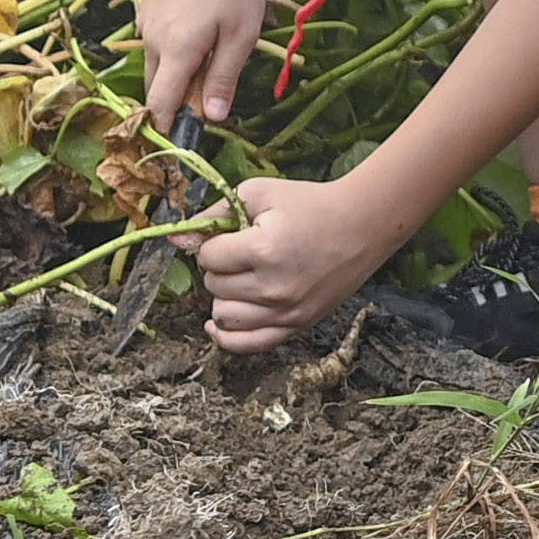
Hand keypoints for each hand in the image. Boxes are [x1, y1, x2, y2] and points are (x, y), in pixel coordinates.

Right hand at [138, 0, 269, 132]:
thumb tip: (213, 118)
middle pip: (156, 88)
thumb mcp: (241, 33)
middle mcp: (151, 41)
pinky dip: (174, 49)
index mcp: (176, 51)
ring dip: (179, 71)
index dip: (169, 128)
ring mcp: (145, 23)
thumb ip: (224, 77)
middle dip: (178, 100)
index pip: (159, 105)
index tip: (186, 139)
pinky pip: (157, 42)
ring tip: (214, 49)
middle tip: (213, 92)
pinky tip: (201, 27)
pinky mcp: (146, 8)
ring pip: (157, 65)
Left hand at [191, 175, 390, 354]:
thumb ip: (215, 214)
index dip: (214, 243)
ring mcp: (286, 311)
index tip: (232, 235)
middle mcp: (273, 287)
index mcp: (263, 250)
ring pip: (223, 316)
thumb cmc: (310, 204)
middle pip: (213, 286)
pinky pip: (248, 344)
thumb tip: (176, 239)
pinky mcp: (297, 325)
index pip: (208, 257)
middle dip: (220, 268)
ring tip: (242, 280)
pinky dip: (227, 337)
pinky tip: (217, 324)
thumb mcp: (260, 194)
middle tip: (242, 253)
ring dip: (224, 296)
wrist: (362, 225)